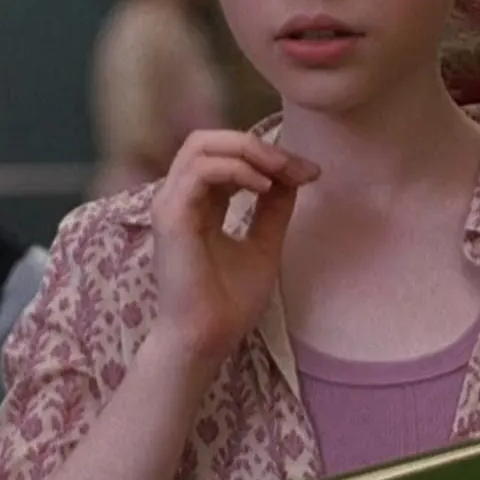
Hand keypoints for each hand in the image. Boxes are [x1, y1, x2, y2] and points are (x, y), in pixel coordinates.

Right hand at [151, 130, 318, 367]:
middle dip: (255, 144)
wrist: (208, 339)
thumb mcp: (263, 245)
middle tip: (293, 164)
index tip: (308, 172)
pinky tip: (263, 187)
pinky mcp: (171, 216)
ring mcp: (170, 204)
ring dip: (247, 150)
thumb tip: (293, 176)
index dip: (267, 155)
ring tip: (279, 171)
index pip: (225, 156)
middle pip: (208, 140)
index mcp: (197, 204)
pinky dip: (235, 170)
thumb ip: (273, 209)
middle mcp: (179, 198)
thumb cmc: (228, 302)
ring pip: (201, 146)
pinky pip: (200, 171)